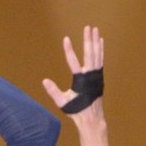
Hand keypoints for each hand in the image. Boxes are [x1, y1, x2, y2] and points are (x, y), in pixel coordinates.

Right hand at [43, 26, 107, 145]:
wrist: (92, 118)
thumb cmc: (76, 110)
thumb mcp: (63, 102)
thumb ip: (53, 91)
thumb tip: (44, 81)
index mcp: (80, 81)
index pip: (73, 62)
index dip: (69, 50)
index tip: (66, 39)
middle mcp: (90, 76)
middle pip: (89, 54)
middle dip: (88, 40)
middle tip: (87, 27)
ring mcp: (96, 76)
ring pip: (97, 55)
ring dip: (95, 42)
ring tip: (94, 30)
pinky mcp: (99, 77)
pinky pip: (100, 60)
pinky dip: (100, 50)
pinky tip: (100, 41)